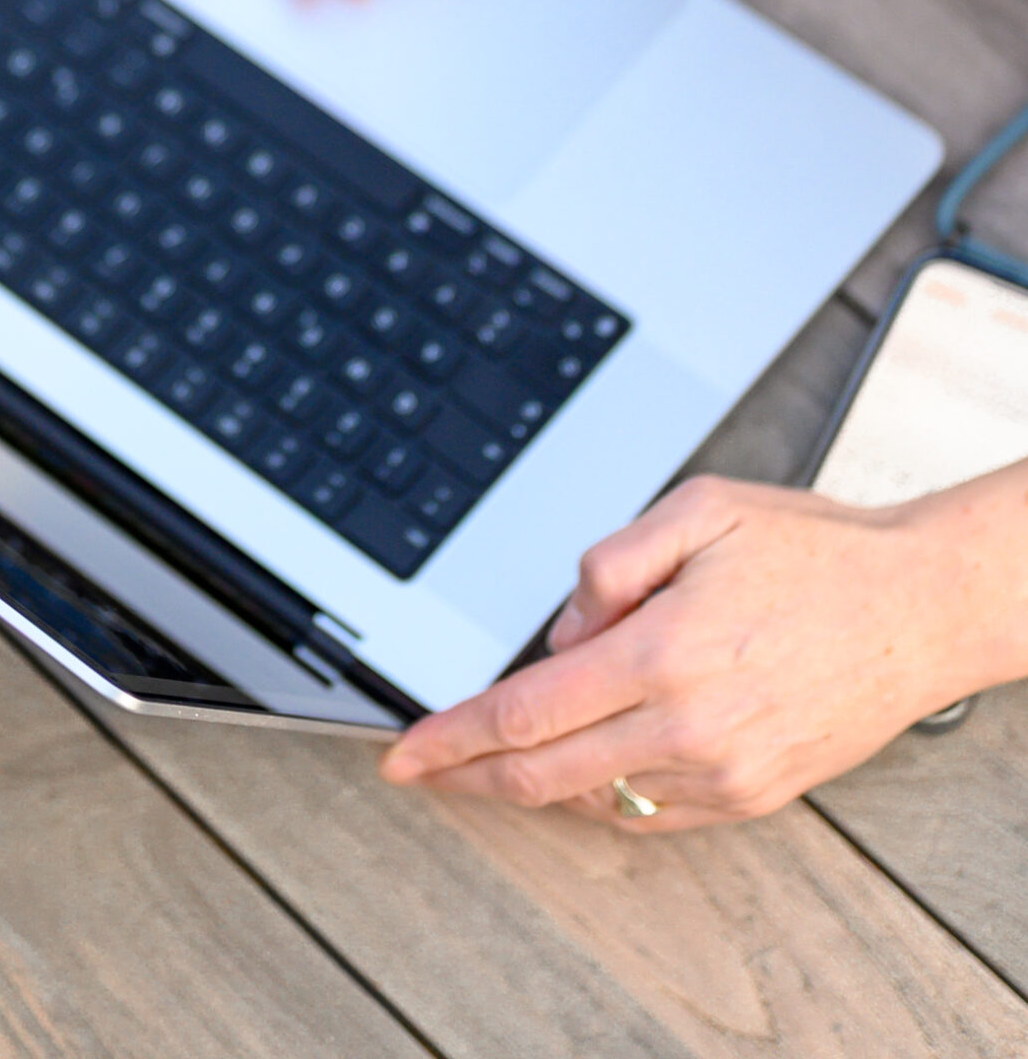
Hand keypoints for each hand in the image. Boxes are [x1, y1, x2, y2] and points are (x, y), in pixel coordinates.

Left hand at [378, 474, 1001, 831]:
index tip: (404, 751)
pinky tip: (576, 768)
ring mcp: (724, 771)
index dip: (452, 738)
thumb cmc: (814, 552)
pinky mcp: (752, 795)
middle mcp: (690, 725)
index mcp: (665, 650)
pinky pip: (649, 811)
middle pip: (544, 776)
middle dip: (468, 778)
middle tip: (422, 770)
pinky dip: (598, 794)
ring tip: (493, 757)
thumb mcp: (698, 510)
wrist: (918, 608)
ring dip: (533, 784)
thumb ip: (608, 565)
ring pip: (593, 798)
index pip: (525, 712)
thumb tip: (560, 634)